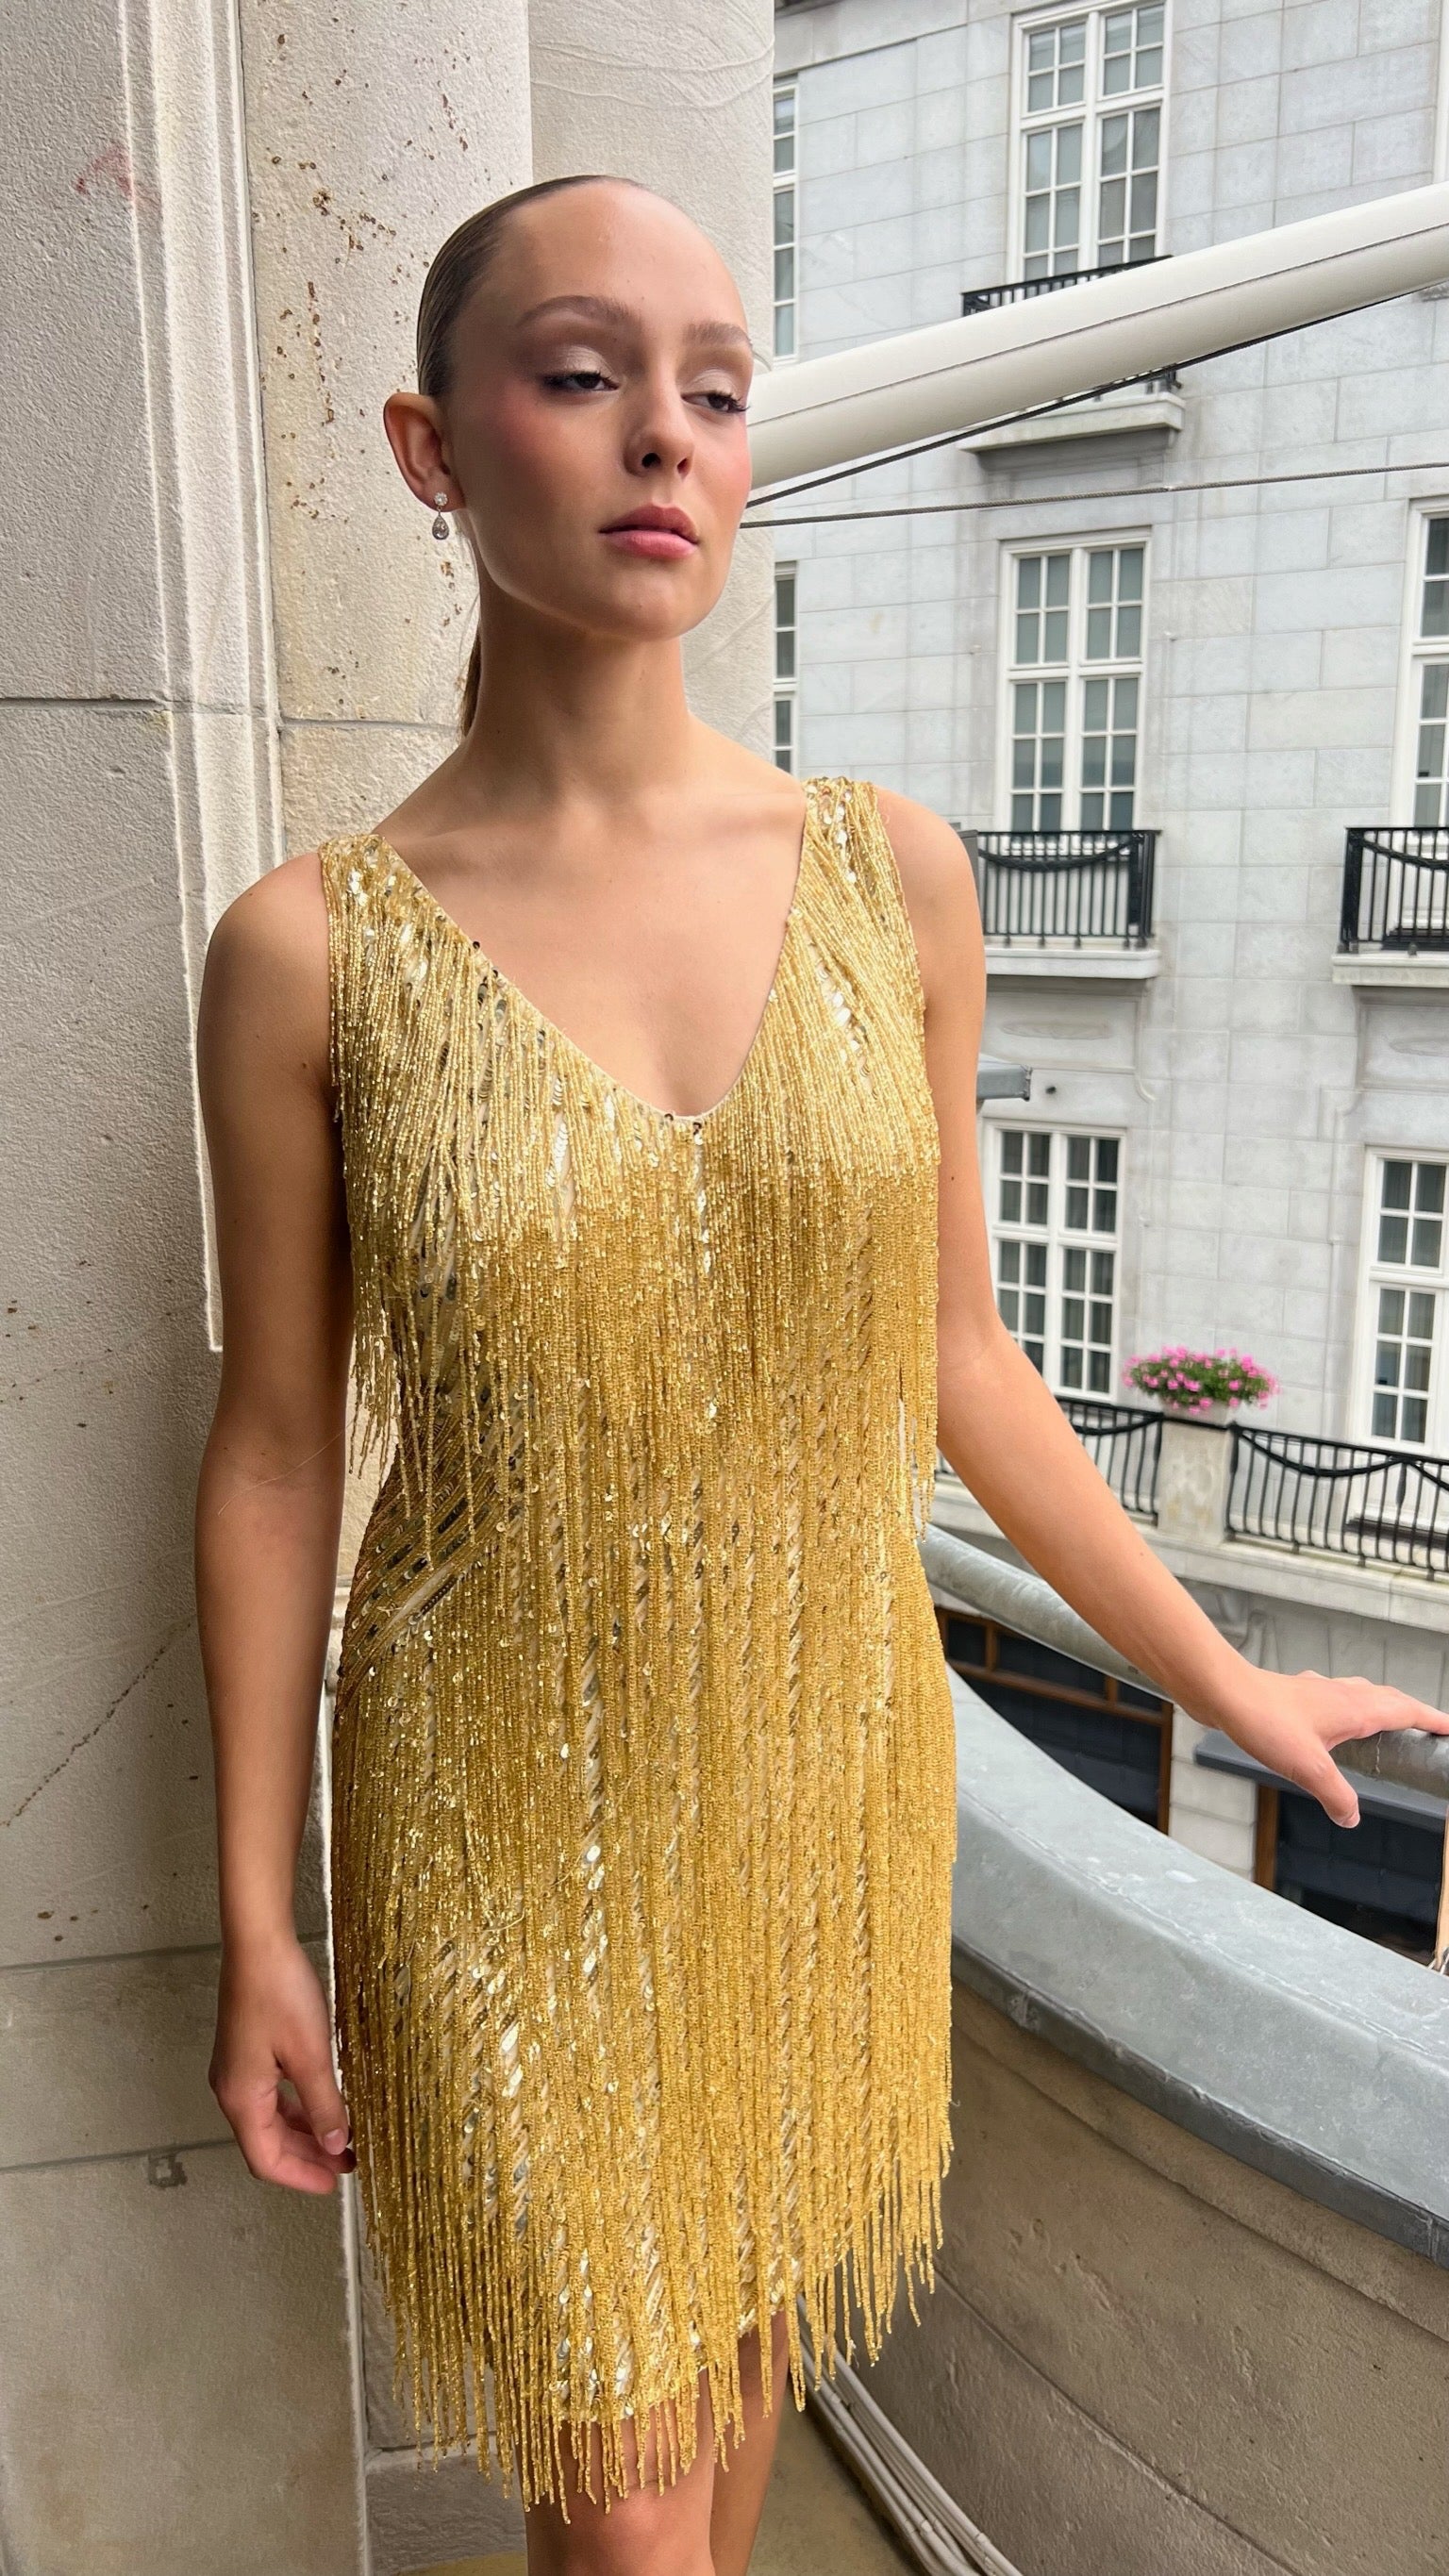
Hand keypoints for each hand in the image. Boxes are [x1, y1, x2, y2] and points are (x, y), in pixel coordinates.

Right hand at [209, 1929, 354, 2193]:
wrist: (258, 1942)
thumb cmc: (279, 1992)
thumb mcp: (310, 2054)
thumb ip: (324, 2105)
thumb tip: (334, 2146)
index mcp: (241, 2098)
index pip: (266, 2159)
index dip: (301, 2177)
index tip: (334, 2185)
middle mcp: (232, 2089)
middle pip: (266, 2142)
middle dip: (306, 2157)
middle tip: (346, 2164)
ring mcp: (236, 2069)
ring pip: (269, 2119)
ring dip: (303, 2133)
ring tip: (339, 2138)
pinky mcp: (246, 2050)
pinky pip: (270, 2095)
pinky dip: (296, 2108)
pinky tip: (322, 2103)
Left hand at [1221, 1666, 1448, 1829]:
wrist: (1223, 1692)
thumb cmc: (1265, 1720)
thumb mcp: (1308, 1769)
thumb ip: (1336, 1795)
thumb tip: (1352, 1818)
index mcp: (1355, 1708)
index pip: (1406, 1711)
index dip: (1432, 1720)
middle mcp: (1341, 1694)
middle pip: (1388, 1699)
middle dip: (1413, 1712)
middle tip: (1428, 1727)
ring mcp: (1318, 1692)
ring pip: (1361, 1694)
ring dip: (1381, 1706)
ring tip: (1388, 1721)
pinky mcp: (1296, 1695)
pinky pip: (1334, 1698)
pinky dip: (1347, 1707)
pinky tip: (1330, 1721)